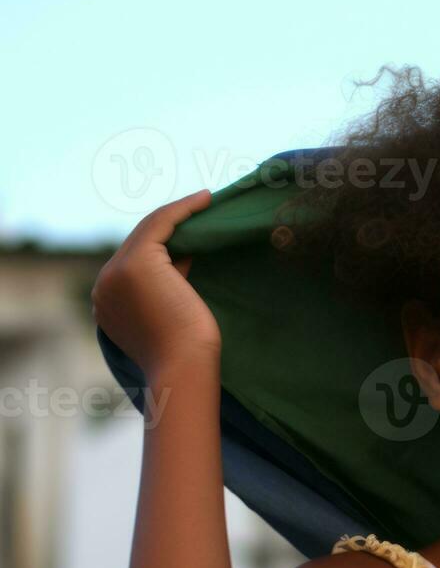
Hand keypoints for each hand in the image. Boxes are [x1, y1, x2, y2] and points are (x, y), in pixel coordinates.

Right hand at [91, 189, 219, 379]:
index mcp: (107, 301)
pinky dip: (183, 209)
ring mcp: (115, 272)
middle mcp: (104, 284)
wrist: (183, 368)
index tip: (192, 235)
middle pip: (138, 242)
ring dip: (178, 214)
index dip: (163, 245)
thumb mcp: (172, 311)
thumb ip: (170, 282)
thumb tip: (187, 252)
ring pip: (148, 231)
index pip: (134, 261)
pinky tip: (205, 199)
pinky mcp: (136, 262)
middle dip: (170, 226)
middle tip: (203, 209)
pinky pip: (161, 223)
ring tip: (207, 202)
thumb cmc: (188, 353)